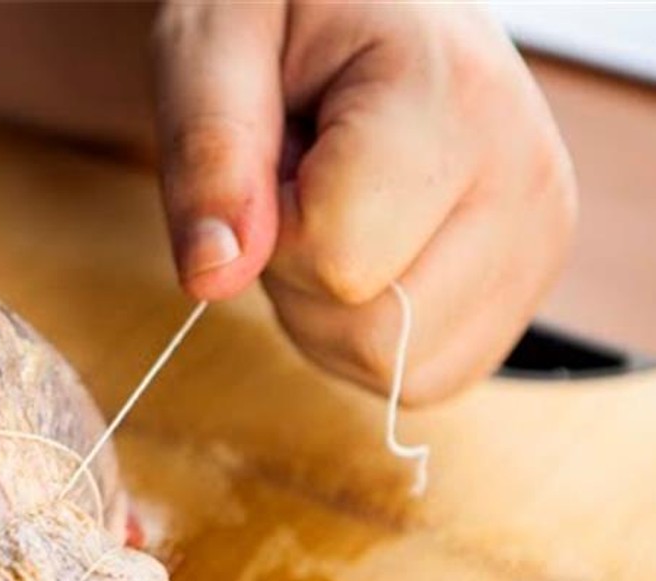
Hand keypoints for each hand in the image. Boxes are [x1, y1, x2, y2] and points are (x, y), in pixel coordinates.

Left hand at [153, 0, 576, 402]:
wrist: (370, 6)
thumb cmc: (288, 12)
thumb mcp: (214, 45)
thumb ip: (208, 155)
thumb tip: (214, 278)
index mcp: (453, 98)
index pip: (340, 258)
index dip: (272, 227)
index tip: (280, 153)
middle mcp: (525, 177)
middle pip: (376, 331)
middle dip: (302, 278)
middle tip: (305, 185)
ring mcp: (538, 238)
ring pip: (398, 368)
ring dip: (331, 313)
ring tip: (339, 209)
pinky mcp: (525, 284)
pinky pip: (422, 377)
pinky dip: (370, 336)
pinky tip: (368, 251)